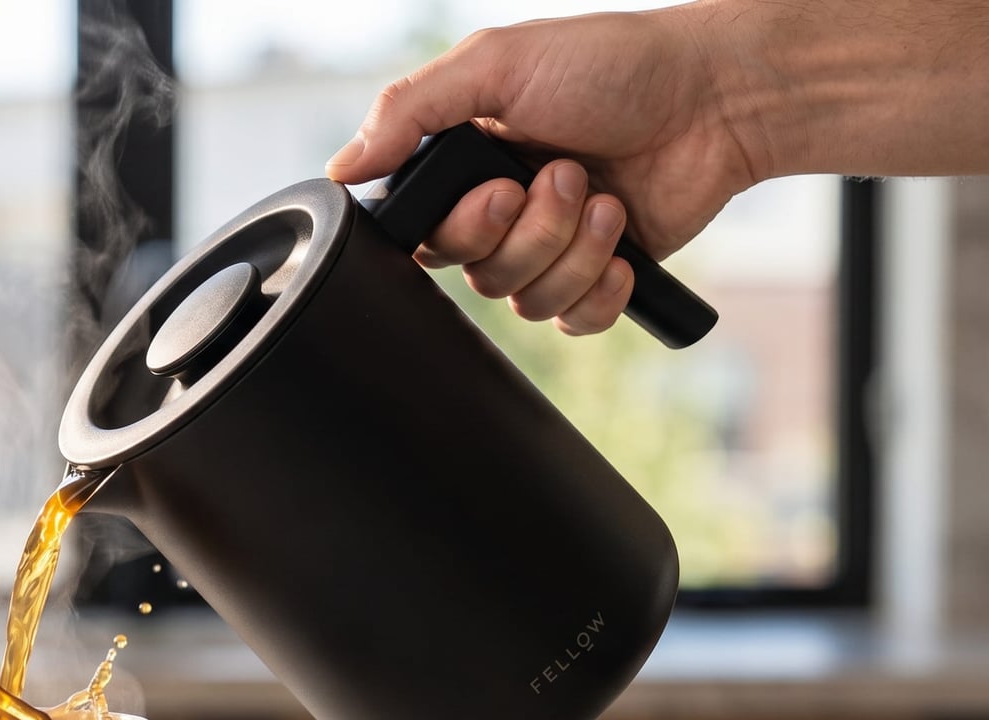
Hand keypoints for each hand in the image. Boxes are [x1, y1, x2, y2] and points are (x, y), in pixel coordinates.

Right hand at [326, 5, 762, 335]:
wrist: (715, 96)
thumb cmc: (612, 64)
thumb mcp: (496, 62)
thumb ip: (409, 108)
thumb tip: (340, 167)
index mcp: (463, 162)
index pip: (419, 232)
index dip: (456, 228)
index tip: (498, 191)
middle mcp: (499, 209)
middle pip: (472, 272)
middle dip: (525, 231)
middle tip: (564, 175)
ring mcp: (549, 245)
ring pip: (523, 299)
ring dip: (572, 249)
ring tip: (606, 196)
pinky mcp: (597, 274)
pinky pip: (571, 320)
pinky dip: (600, 288)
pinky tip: (622, 245)